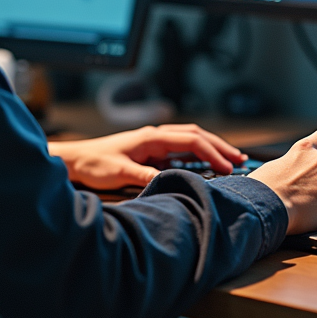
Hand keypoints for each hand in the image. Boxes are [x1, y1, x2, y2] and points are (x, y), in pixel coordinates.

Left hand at [49, 124, 246, 190]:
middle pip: (196, 136)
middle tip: (241, 160)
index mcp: (151, 137)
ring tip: (231, 160)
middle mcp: (155, 137)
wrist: (75, 161)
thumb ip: (144, 176)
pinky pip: (180, 152)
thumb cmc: (94, 164)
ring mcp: (153, 144)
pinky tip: (206, 167)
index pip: (191, 141)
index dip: (212, 153)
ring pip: (190, 142)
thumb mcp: (119, 172)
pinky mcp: (150, 154)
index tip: (228, 167)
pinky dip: (198, 157)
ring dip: (211, 149)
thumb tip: (168, 181)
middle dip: (219, 147)